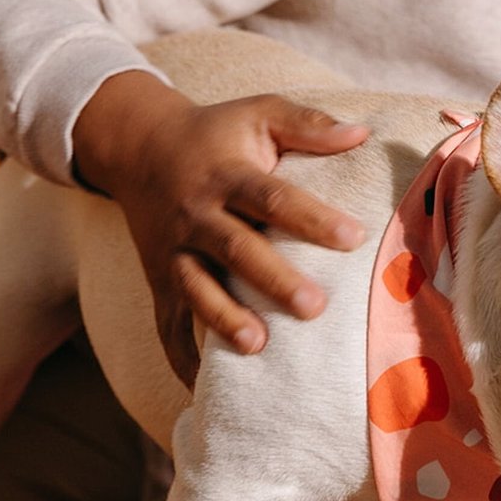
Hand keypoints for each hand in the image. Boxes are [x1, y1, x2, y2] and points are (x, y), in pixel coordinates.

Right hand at [72, 71, 369, 388]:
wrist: (137, 146)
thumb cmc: (216, 132)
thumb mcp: (259, 112)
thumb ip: (308, 124)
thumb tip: (362, 133)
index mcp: (227, 174)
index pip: (272, 198)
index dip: (312, 218)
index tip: (354, 237)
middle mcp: (196, 214)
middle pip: (236, 249)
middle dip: (274, 280)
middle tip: (315, 306)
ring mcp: (172, 251)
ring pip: (196, 289)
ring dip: (225, 319)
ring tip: (259, 347)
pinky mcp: (157, 279)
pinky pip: (165, 323)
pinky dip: (180, 357)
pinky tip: (203, 388)